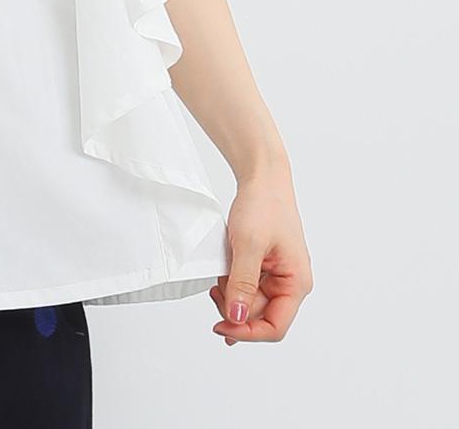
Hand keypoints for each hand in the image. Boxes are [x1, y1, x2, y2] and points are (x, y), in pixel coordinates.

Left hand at [210, 166, 312, 343]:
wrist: (263, 178)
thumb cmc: (264, 205)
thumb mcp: (249, 245)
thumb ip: (243, 284)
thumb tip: (236, 318)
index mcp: (296, 283)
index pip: (275, 327)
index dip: (247, 332)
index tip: (221, 328)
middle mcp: (290, 283)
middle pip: (260, 316)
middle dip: (235, 308)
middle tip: (214, 290)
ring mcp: (277, 275)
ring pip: (251, 302)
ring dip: (231, 294)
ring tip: (219, 274)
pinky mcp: (265, 266)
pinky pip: (247, 285)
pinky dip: (232, 282)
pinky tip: (223, 270)